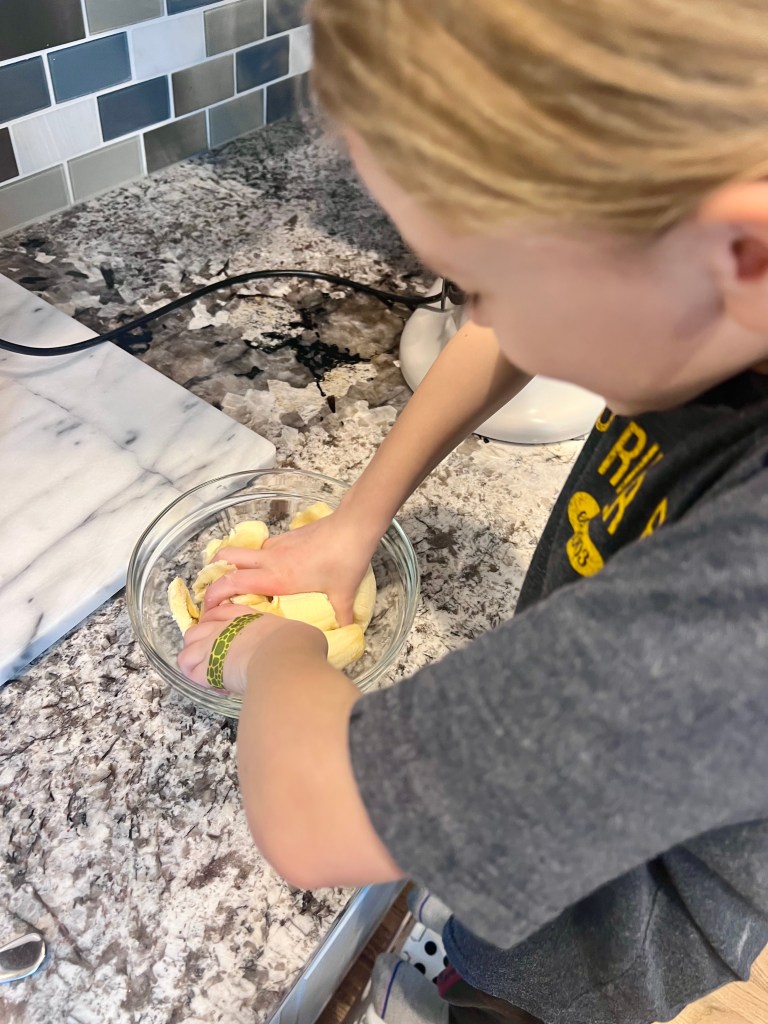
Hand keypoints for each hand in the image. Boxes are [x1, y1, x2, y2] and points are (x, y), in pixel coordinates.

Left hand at [178, 603, 326, 693]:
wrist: (284, 657)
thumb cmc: (297, 644)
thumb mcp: (298, 632)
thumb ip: (291, 636)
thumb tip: (302, 643)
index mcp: (248, 617)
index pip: (222, 613)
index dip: (217, 623)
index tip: (222, 635)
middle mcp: (226, 628)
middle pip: (197, 630)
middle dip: (201, 643)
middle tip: (215, 658)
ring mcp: (212, 646)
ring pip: (186, 651)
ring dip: (193, 662)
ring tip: (208, 675)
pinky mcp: (206, 668)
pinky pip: (190, 673)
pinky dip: (198, 680)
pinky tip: (213, 687)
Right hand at [204, 509, 376, 624]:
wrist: (354, 525)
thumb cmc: (345, 560)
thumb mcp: (343, 595)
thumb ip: (341, 617)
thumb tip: (347, 633)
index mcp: (276, 577)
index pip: (232, 583)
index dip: (214, 596)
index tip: (208, 610)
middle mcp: (270, 559)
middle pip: (226, 558)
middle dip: (214, 574)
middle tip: (214, 592)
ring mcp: (277, 545)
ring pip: (245, 552)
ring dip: (236, 565)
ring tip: (240, 583)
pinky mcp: (287, 536)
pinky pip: (263, 548)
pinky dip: (258, 559)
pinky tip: (272, 570)